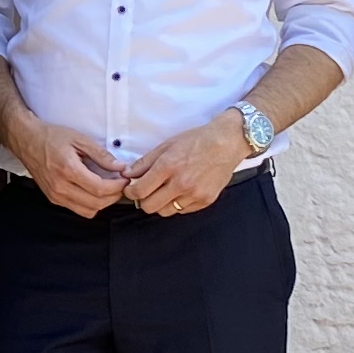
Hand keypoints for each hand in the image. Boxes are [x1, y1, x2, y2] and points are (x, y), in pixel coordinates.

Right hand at [23, 122, 127, 218]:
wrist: (27, 141)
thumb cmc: (51, 137)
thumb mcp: (79, 139)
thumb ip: (101, 155)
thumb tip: (120, 167)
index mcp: (68, 170)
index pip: (99, 188)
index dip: (117, 187)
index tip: (124, 179)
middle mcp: (60, 187)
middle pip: (96, 203)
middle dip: (114, 196)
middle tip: (120, 184)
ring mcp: (56, 195)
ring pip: (88, 211)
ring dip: (103, 203)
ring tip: (109, 189)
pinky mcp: (53, 199)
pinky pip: (78, 209)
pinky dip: (91, 204)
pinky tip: (94, 191)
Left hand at [124, 117, 252, 218]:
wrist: (227, 143)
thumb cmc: (196, 141)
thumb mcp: (167, 145)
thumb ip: (145, 162)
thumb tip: (127, 174)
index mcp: (168, 166)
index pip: (140, 190)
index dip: (130, 192)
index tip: (131, 189)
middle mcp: (181, 183)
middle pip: (150, 206)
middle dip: (143, 200)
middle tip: (145, 191)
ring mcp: (194, 194)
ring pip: (165, 211)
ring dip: (160, 203)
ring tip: (164, 191)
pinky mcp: (205, 201)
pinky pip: (182, 210)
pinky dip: (177, 204)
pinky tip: (180, 191)